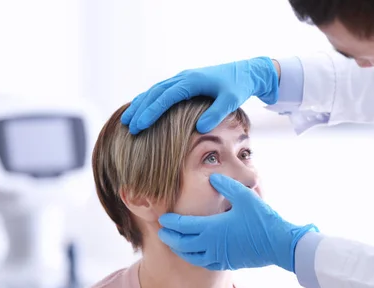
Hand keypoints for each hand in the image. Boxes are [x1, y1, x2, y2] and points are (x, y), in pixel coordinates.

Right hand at [121, 57, 278, 133]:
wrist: (245, 72)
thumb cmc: (238, 86)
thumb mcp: (230, 100)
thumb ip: (215, 113)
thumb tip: (200, 129)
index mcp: (191, 81)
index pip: (165, 97)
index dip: (151, 112)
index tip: (140, 125)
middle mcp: (183, 78)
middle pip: (155, 93)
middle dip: (140, 109)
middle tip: (128, 126)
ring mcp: (182, 79)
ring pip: (155, 91)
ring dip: (141, 104)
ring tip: (128, 119)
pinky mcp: (185, 83)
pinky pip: (162, 91)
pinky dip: (149, 100)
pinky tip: (142, 110)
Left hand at [158, 174, 317, 271]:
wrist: (278, 245)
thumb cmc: (262, 220)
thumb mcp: (244, 196)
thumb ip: (226, 185)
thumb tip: (211, 177)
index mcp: (212, 228)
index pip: (184, 226)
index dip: (171, 222)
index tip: (163, 218)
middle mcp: (212, 245)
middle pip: (182, 243)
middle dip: (170, 237)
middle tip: (162, 231)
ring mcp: (219, 256)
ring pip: (191, 256)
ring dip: (180, 250)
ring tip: (174, 244)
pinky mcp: (227, 263)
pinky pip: (204, 263)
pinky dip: (194, 258)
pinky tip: (195, 254)